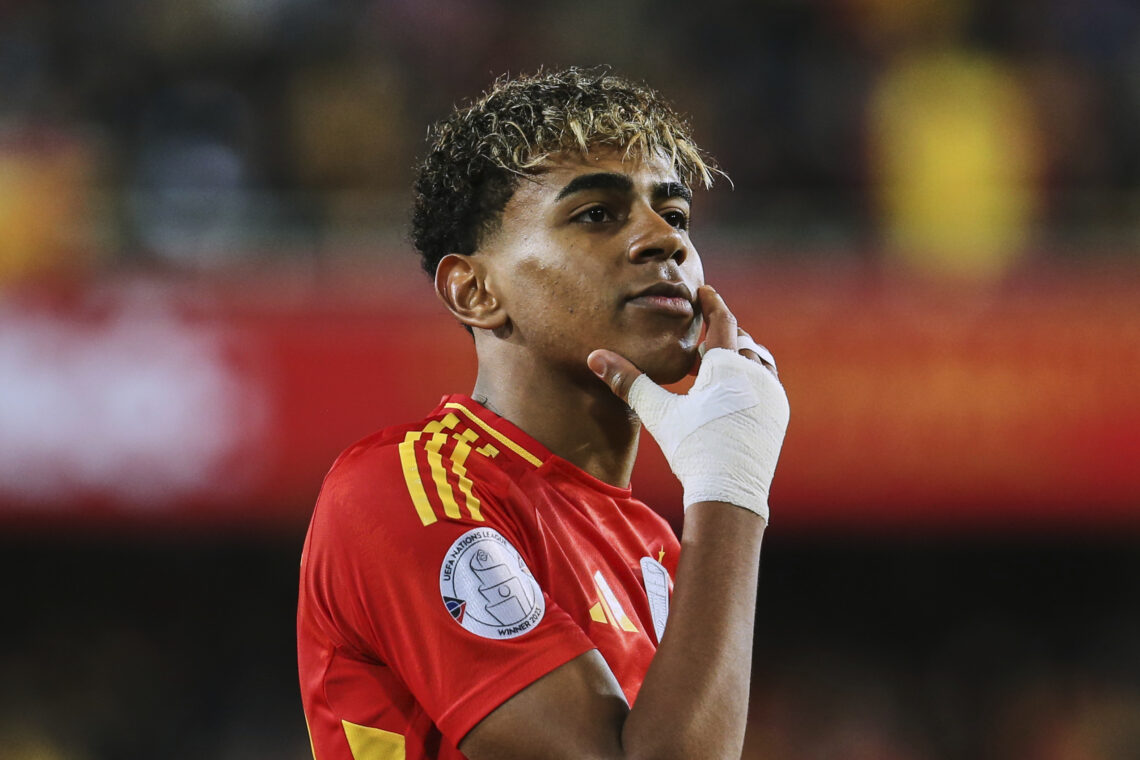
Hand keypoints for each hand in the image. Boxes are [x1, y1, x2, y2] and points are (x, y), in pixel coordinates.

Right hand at [587, 286, 788, 519]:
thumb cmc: (693, 450)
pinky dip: (750, 376)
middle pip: (741, 340)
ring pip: (758, 360)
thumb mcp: (659, 413)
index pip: (723, 320)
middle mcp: (756, 374)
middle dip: (722, 332)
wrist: (729, 493)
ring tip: (718, 360)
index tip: (704, 290)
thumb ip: (629, 381)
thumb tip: (595, 357)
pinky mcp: (778, 415)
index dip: (712, 302)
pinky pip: (767, 383)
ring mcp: (772, 395)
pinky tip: (734, 391)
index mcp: (728, 366)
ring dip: (739, 354)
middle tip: (702, 332)